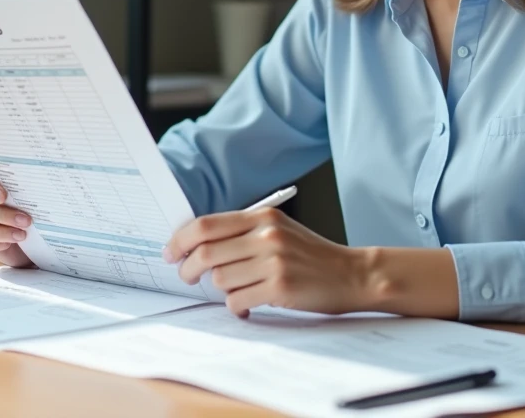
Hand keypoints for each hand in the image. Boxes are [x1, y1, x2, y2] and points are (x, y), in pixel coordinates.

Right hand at [0, 166, 33, 268]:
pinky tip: (10, 243)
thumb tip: (37, 174)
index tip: (4, 195)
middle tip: (25, 219)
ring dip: (0, 232)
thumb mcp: (31, 191)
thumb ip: (27, 182)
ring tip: (22, 234)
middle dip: (0, 213)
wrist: (35, 234)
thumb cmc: (31, 205)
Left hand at [163, 208, 368, 317]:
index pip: (206, 224)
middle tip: (186, 276)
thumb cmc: (312, 256)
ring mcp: (274, 262)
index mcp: (263, 217)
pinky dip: (236, 307)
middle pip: (206, 253)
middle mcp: (267, 235)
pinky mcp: (280, 288)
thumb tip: (197, 245)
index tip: (171, 252)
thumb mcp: (280, 231)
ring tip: (238, 290)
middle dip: (188, 268)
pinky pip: (237, 301)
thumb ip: (244, 233)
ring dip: (222, 290)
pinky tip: (248, 306)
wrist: (353, 274)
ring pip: (220, 279)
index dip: (180, 240)